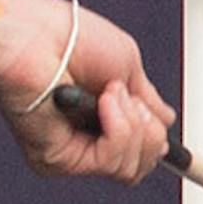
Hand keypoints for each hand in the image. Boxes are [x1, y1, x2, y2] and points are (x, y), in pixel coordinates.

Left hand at [0, 0, 174, 182]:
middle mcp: (84, 140)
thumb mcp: (127, 66)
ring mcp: (72, 152)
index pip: (137, 153)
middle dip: (148, 130)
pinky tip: (103, 103)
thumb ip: (147, 99)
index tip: (160, 122)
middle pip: (139, 166)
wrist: (37, 35)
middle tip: (129, 97)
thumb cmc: (71, 38)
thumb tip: (165, 119)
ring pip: (130, 168)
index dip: (154, 140)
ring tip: (110, 93)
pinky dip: (118, 129)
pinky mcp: (59, 159)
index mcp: (99, 119)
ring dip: (133, 125)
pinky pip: (111, 161)